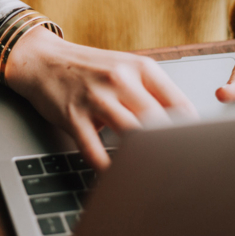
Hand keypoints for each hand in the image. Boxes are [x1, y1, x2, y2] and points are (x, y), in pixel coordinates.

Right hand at [5, 27, 198, 170]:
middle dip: (169, 149)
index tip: (192, 150)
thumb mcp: (123, 67)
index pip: (178, 104)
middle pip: (158, 123)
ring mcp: (95, 98)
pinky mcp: (72, 116)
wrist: (42, 60)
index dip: (190, 132)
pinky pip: (94, 151)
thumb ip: (150, 90)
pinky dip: (107, 168)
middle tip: (175, 168)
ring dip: (141, 159)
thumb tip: (180, 124)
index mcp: (139, 67)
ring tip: (148, 176)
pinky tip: (114, 175)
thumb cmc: (86, 67)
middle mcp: (119, 80)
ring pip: (131, 136)